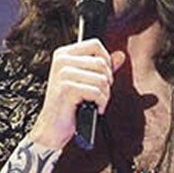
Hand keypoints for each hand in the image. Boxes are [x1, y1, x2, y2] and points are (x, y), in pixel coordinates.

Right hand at [32, 38, 123, 152]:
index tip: (104, 77)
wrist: (52, 128)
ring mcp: (62, 74)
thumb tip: (121, 55)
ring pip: (101, 78)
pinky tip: (95, 109)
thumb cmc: (68, 106)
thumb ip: (103, 67)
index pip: (95, 44)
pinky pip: (96, 92)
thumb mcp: (86, 82)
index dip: (106, 60)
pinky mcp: (66, 89)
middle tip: (100, 94)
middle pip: (101, 63)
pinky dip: (101, 103)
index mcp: (64, 54)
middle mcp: (61, 61)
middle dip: (107, 82)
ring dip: (105, 95)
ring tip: (96, 103)